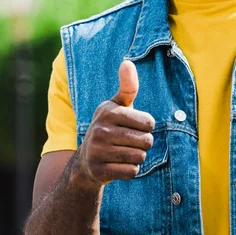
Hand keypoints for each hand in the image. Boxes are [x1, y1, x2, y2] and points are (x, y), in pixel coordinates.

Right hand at [79, 60, 155, 184]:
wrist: (86, 160)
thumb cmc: (110, 127)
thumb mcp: (117, 105)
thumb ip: (127, 86)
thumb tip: (127, 62)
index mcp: (108, 111)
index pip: (149, 123)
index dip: (147, 127)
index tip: (134, 126)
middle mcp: (100, 130)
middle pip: (146, 141)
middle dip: (143, 143)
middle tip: (129, 142)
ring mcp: (98, 151)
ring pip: (140, 157)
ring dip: (137, 157)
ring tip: (123, 152)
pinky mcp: (99, 171)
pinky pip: (131, 171)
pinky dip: (130, 170)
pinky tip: (118, 164)